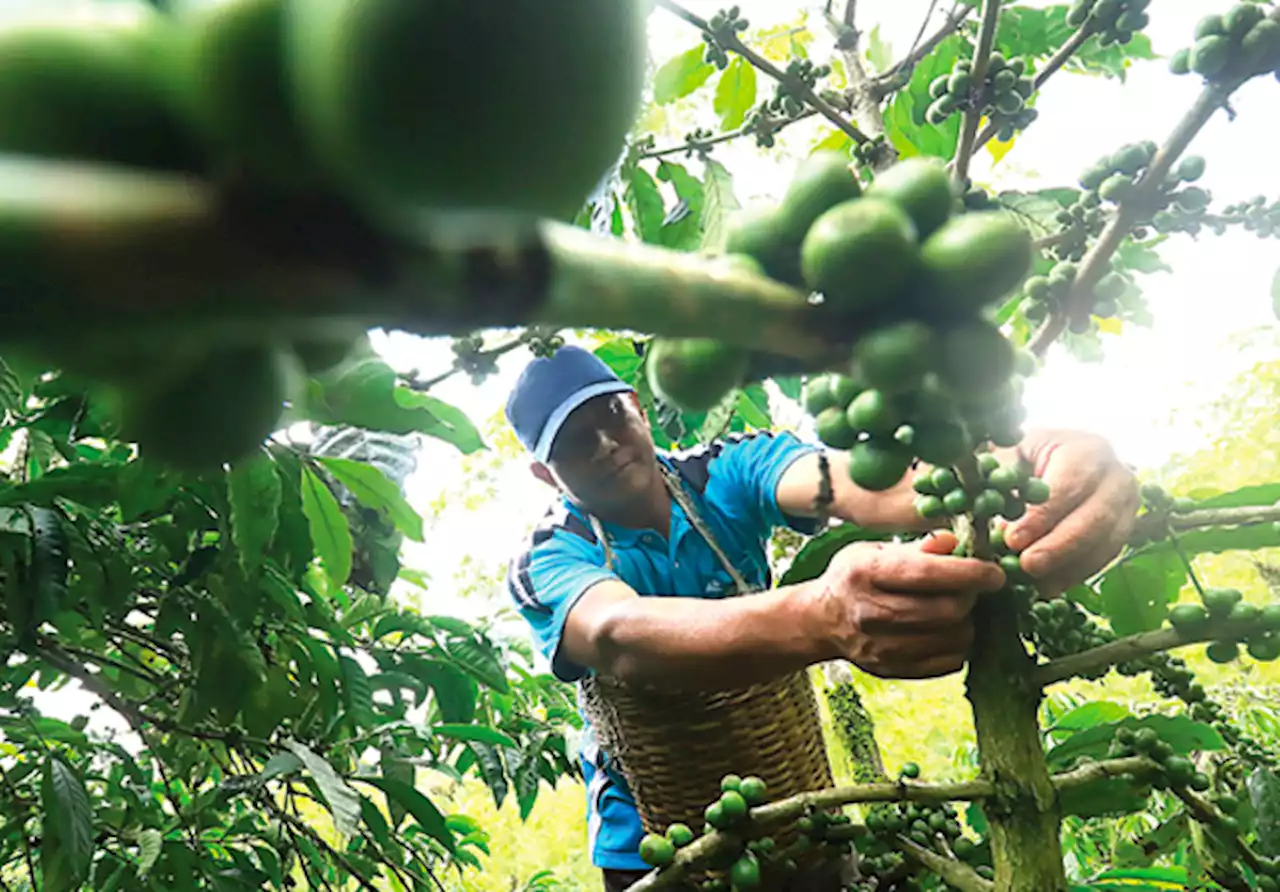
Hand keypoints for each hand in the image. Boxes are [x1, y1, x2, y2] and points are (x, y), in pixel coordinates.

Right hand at [812, 532, 1004, 679]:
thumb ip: (918, 548)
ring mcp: (882, 647)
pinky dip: (958, 644)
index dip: (969, 573)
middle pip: (946, 610)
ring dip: (967, 621)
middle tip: (974, 587)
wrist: (821, 620)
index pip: (926, 574)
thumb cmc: (855, 577)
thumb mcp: (877, 550)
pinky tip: (947, 629)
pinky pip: (950, 662)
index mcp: (866, 573)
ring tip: (957, 607)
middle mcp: (871, 613)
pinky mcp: (894, 670)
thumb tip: (957, 543)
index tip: (995, 572)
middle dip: (971, 597)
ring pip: (953, 638)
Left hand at [1001, 428, 1139, 596]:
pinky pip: (1104, 557)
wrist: (1060, 459)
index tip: (1013, 539)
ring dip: (1069, 567)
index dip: (1042, 516)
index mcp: (1089, 450)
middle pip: (1095, 518)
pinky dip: (1076, 574)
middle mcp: (1117, 478)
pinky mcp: (1123, 532)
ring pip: (1105, 543)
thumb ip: (1003, 476)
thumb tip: (989, 511)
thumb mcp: (1013, 451)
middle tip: (1027, 566)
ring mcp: (1127, 507)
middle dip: (1060, 547)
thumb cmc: (1030, 455)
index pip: (1069, 486)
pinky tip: (1049, 586)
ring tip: (1034, 583)